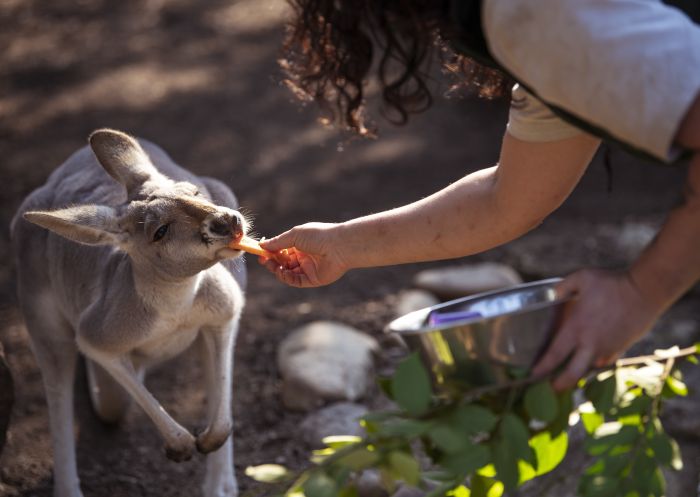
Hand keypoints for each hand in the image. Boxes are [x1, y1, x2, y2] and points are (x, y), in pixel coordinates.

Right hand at [258, 222, 349, 287]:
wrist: (339, 247)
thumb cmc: (318, 236)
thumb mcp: (294, 235)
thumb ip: (278, 242)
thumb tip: (262, 245)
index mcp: (301, 244)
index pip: (282, 249)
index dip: (271, 251)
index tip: (260, 252)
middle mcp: (304, 256)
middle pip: (283, 262)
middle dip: (272, 261)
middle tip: (264, 260)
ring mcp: (308, 268)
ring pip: (288, 272)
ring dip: (278, 270)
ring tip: (273, 265)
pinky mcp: (313, 279)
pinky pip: (296, 281)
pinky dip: (287, 277)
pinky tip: (282, 272)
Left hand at [533, 269, 661, 390]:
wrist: (646, 290)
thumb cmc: (612, 283)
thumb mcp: (581, 279)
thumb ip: (561, 288)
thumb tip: (549, 294)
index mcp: (576, 328)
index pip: (554, 355)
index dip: (542, 368)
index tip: (533, 375)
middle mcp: (591, 343)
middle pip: (572, 374)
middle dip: (560, 385)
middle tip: (550, 388)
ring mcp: (607, 348)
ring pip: (589, 369)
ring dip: (577, 373)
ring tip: (566, 374)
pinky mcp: (621, 347)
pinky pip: (604, 360)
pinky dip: (595, 362)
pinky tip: (589, 358)